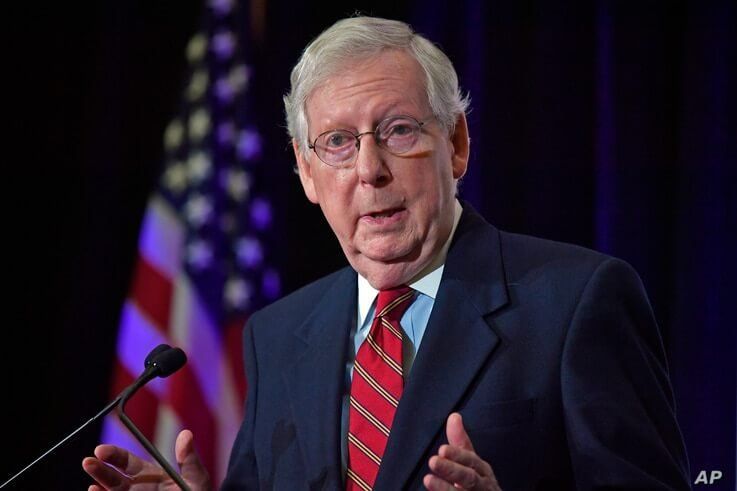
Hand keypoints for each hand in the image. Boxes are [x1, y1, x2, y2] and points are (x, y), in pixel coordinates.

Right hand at [82, 429, 211, 490]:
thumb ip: (188, 460)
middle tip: (88, 461)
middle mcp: (136, 489)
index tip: (100, 450)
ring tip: (92, 486)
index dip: (113, 455)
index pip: (126, 462)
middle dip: (99, 469)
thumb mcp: (195, 479)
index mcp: (149, 475)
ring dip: (99, 487)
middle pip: (112, 478)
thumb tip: (186, 434)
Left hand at [423, 413, 501, 490]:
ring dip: (445, 489)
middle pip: (469, 478)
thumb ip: (460, 443)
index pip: (470, 460)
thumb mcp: (471, 462)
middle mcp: (484, 486)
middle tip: (432, 461)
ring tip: (427, 480)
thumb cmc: (479, 484)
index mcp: (482, 471)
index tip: (441, 449)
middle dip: (451, 470)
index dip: (457, 455)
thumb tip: (454, 416)